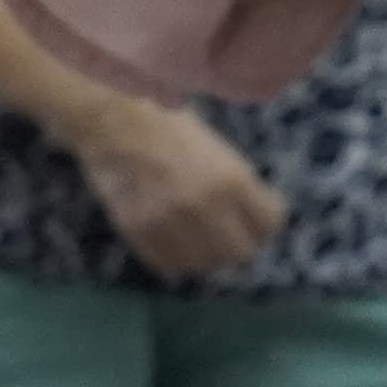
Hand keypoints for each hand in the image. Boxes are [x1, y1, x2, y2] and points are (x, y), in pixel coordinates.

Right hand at [60, 96, 284, 280]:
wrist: (115, 120)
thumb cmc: (171, 125)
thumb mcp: (219, 150)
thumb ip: (237, 187)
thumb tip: (251, 221)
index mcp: (233, 179)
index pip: (270, 224)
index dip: (264, 223)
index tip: (254, 220)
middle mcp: (207, 206)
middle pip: (241, 252)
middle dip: (237, 244)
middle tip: (225, 234)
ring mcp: (171, 222)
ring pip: (205, 265)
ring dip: (205, 255)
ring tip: (196, 238)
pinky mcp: (140, 233)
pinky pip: (169, 265)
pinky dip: (174, 259)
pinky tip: (171, 240)